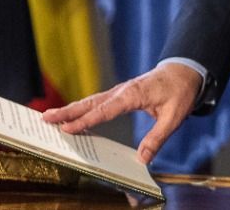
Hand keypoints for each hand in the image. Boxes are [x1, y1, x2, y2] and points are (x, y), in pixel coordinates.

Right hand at [43, 62, 202, 164]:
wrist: (183, 70)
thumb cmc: (179, 92)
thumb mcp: (174, 117)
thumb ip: (157, 138)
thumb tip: (142, 160)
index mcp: (132, 95)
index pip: (104, 110)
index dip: (85, 120)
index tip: (67, 128)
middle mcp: (122, 91)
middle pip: (90, 103)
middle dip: (67, 111)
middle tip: (46, 118)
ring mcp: (119, 92)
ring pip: (91, 101)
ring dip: (71, 109)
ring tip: (51, 117)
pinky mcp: (120, 94)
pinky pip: (98, 102)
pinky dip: (82, 109)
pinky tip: (73, 117)